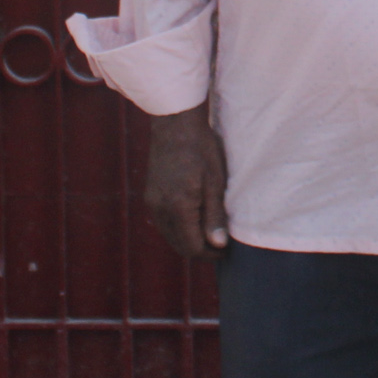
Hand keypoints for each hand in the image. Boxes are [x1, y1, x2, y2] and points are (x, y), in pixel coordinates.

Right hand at [144, 101, 229, 258]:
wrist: (176, 124)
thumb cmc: (201, 149)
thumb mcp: (215, 182)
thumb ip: (215, 215)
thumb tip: (218, 244)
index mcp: (178, 207)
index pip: (192, 246)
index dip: (211, 254)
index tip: (227, 250)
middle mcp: (160, 208)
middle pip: (179, 245)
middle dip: (200, 250)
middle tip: (220, 245)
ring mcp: (152, 203)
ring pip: (171, 236)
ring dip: (188, 240)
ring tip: (210, 233)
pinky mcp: (150, 196)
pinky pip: (164, 223)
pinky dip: (179, 228)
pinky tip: (194, 219)